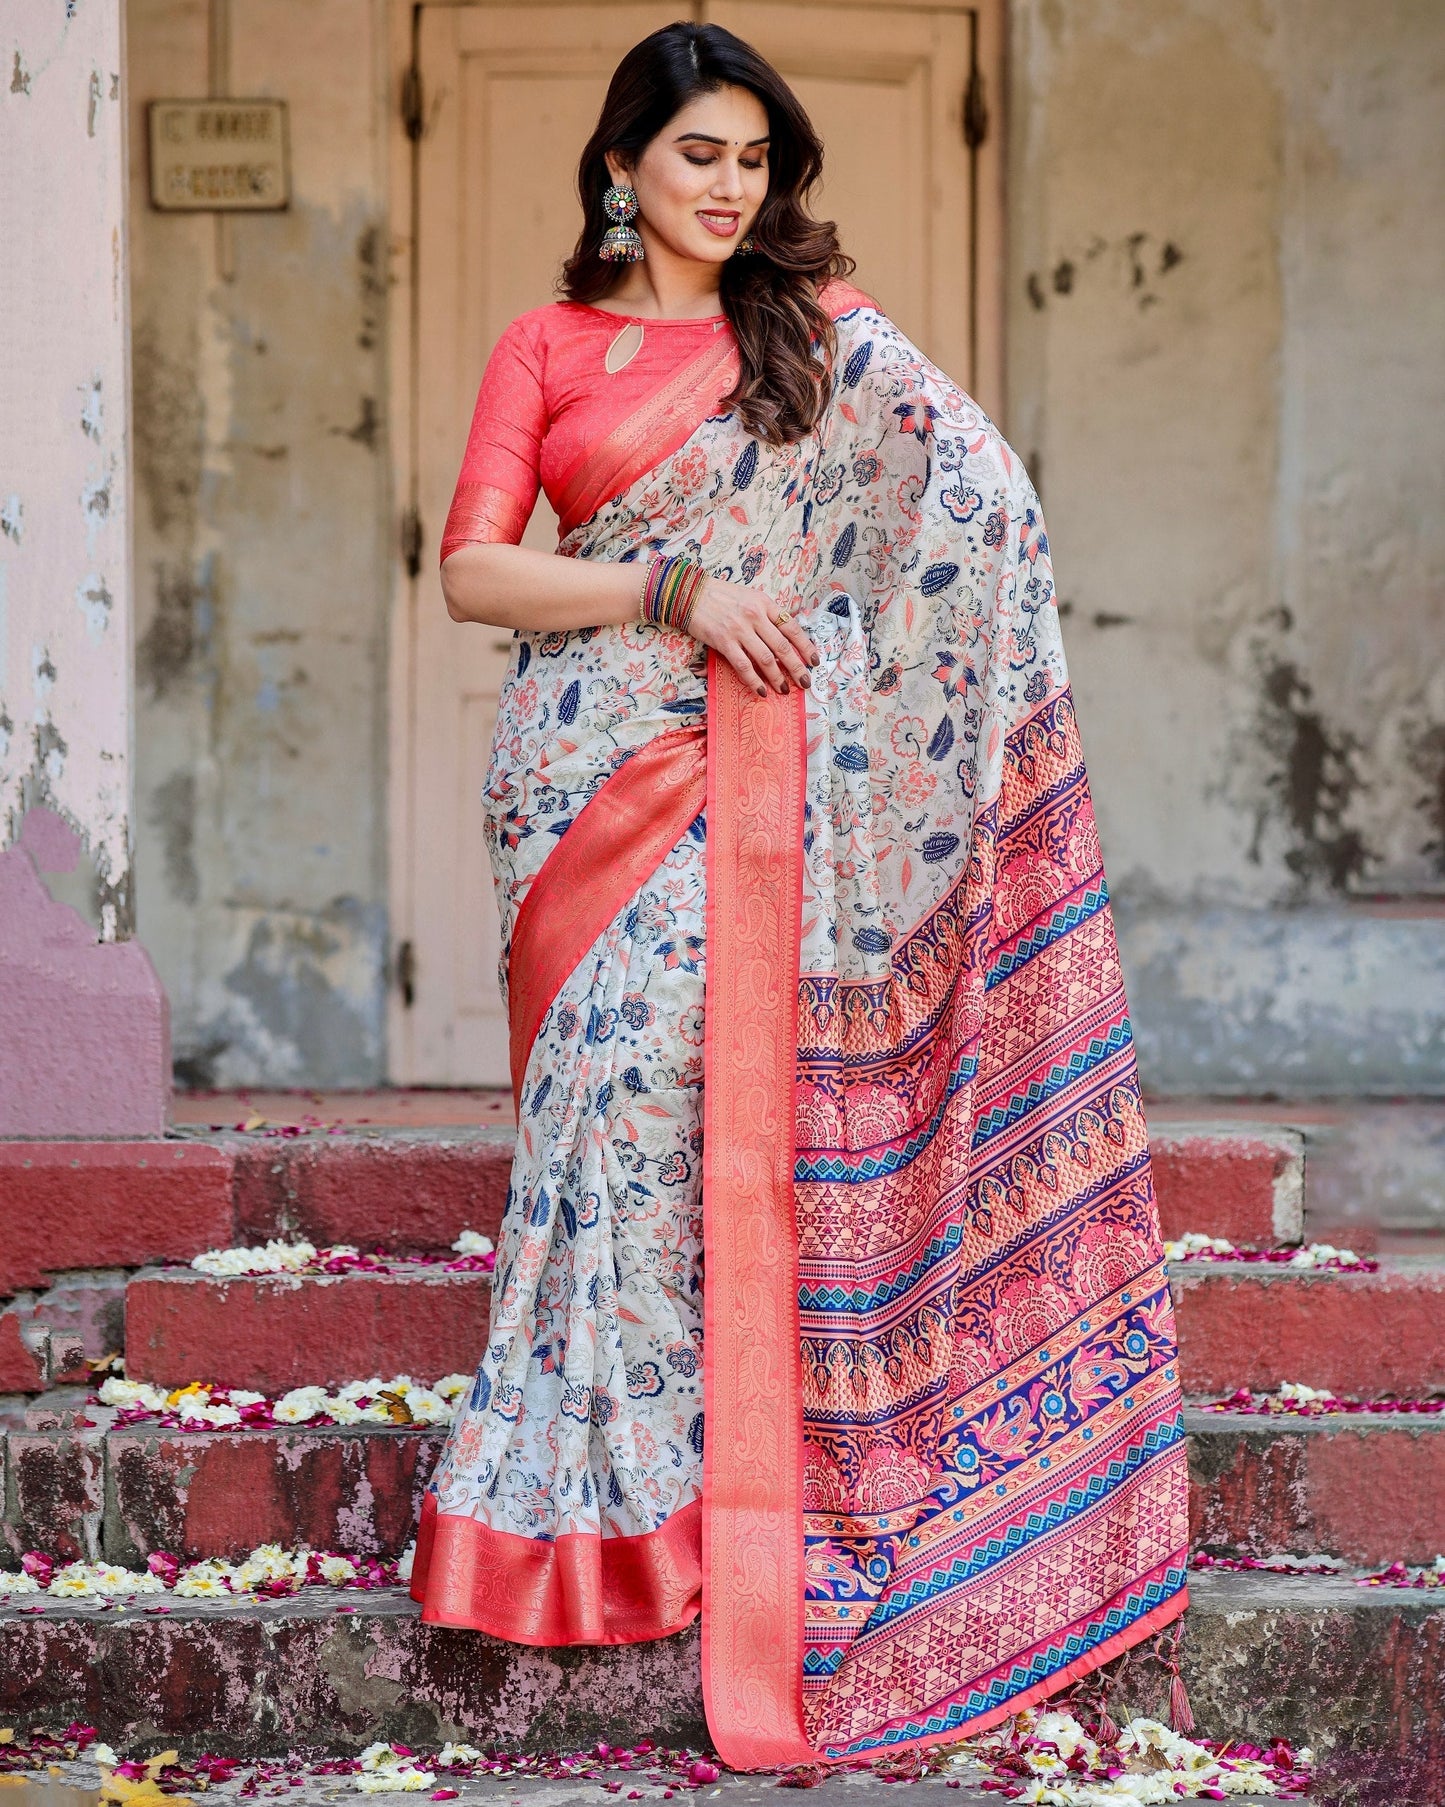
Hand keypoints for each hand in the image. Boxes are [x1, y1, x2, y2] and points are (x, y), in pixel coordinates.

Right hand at [685, 577, 820, 697]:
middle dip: (797, 667)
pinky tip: (761, 691)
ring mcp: (739, 630)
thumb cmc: (721, 595)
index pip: (792, 628)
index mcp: (765, 603)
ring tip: (784, 690)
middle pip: (782, 647)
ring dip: (777, 678)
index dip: (806, 647)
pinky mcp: (724, 642)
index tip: (814, 661)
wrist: (690, 593)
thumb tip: (784, 635)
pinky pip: (743, 666)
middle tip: (805, 682)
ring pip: (766, 659)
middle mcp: (755, 616)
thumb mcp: (750, 596)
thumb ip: (767, 613)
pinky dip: (754, 681)